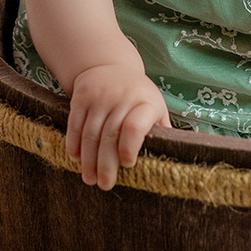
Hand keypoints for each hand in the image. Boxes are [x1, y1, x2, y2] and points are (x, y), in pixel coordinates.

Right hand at [66, 63, 170, 190]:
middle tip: (104, 185)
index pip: (135, 127)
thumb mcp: (155, 106)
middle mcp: (122, 98)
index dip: (129, 148)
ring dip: (88, 160)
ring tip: (89, 179)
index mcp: (145, 102)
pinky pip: (75, 124)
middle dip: (106, 164)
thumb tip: (175, 158)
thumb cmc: (138, 95)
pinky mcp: (81, 97)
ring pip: (91, 133)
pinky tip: (76, 158)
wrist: (110, 65)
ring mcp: (100, 96)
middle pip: (110, 135)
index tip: (127, 165)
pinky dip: (74, 144)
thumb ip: (162, 130)